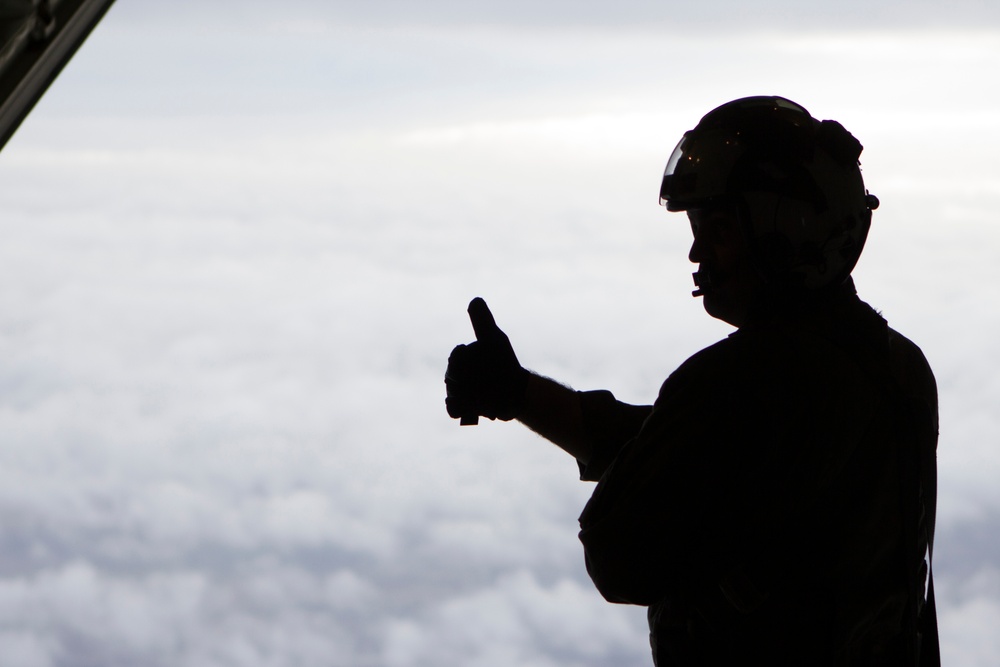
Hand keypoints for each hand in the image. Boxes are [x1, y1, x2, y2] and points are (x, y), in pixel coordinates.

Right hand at [445, 298, 528, 423]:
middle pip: (452, 377)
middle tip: (487, 378)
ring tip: (486, 394)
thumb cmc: (505, 362)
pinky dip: (461, 407)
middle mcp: (455, 373)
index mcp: (461, 355)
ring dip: (469, 394)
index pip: (456, 356)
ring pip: (452, 392)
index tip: (484, 360)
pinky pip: (452, 408)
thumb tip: (474, 299)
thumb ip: (483, 321)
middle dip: (470, 378)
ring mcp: (457, 391)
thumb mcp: (494, 340)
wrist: (517, 391)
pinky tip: (475, 405)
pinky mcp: (461, 407)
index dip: (470, 359)